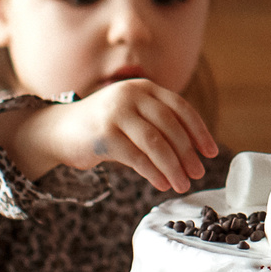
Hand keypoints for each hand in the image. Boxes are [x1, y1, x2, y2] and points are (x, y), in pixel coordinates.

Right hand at [0, 80, 217, 194]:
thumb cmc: (104, 127)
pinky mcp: (104, 134)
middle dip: (187, 152)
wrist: (59, 130)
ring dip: (173, 166)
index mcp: (144, 88)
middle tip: (197, 173)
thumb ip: (159, 124)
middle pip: (170, 126)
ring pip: (155, 142)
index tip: (211, 152)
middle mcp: (131, 95)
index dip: (199, 130)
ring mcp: (116, 112)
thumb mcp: (134, 116)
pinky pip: (136, 156)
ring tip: (182, 184)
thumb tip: (194, 152)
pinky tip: (162, 183)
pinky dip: (153, 172)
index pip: (181, 107)